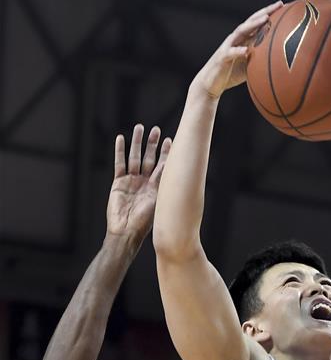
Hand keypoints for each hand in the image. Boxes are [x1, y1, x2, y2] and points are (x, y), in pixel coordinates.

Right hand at [107, 124, 170, 242]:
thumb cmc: (145, 222)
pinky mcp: (119, 183)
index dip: (166, 153)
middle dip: (152, 144)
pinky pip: (120, 164)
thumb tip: (182, 172)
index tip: (171, 140)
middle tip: (156, 129)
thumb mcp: (159, 201)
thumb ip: (167, 187)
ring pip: (134, 157)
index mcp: (157, 188)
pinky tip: (120, 139)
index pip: (163, 166)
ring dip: (137, 143)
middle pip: (149, 158)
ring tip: (140, 128)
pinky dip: (120, 151)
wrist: (127, 231)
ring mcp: (131, 182)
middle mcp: (145, 182)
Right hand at [192, 2, 282, 98]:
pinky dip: (238, 51)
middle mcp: (236, 39)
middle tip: (278, 4)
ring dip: (253, 24)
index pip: (257, 23)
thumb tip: (279, 64)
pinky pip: (231, 52)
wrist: (211, 82)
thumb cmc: (231, 74)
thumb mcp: (250, 66)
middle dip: (265, 12)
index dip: (269, 14)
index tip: (282, 6)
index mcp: (244, 40)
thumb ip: (261, 61)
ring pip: (241, 31)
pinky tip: (246, 51)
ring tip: (265, 19)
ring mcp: (229, 46)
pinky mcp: (222, 57)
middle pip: (251, 21)